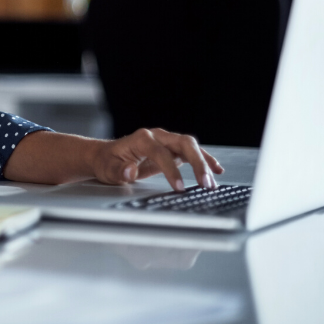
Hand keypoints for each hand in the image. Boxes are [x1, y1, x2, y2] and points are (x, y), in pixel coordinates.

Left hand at [89, 127, 223, 190]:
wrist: (106, 155)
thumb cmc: (107, 162)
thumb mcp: (107, 169)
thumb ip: (118, 171)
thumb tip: (130, 171)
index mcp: (141, 139)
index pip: (161, 152)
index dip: (171, 169)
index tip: (180, 187)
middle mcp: (156, 136)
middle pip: (183, 143)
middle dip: (197, 162)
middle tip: (205, 184)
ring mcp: (165, 141)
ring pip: (190, 146)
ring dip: (203, 163)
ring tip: (212, 182)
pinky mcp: (171, 149)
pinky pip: (191, 152)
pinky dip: (204, 159)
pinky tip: (216, 169)